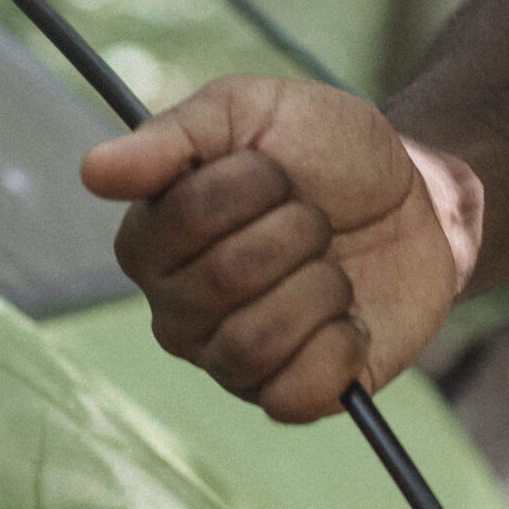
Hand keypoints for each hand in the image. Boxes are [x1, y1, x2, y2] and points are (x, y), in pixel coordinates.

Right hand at [79, 75, 481, 422]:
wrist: (416, 199)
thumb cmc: (322, 150)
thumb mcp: (252, 110)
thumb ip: (173, 137)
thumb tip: (92, 171)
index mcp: (151, 239)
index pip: (188, 214)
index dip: (254, 182)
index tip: (276, 168)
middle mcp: (173, 308)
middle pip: (230, 276)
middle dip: (299, 231)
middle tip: (314, 219)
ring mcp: (224, 360)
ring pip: (256, 340)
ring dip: (321, 289)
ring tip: (331, 269)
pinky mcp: (284, 397)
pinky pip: (293, 396)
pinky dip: (339, 349)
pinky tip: (349, 320)